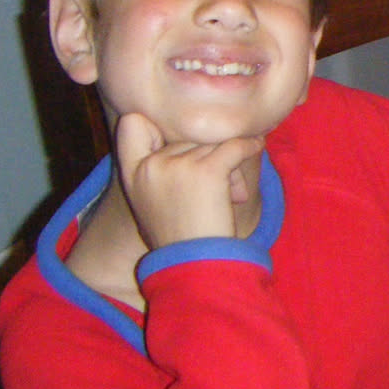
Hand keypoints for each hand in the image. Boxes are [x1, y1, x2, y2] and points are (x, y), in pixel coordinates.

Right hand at [113, 112, 262, 248]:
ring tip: (229, 195)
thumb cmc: (181, 236)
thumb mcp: (155, 200)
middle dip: (206, 158)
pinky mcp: (207, 171)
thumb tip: (203, 135)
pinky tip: (257, 146)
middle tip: (216, 189)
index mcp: (132, 173)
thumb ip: (164, 168)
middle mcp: (150, 166)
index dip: (152, 123)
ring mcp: (177, 166)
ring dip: (228, 165)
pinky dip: (250, 146)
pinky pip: (235, 146)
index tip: (175, 138)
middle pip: (188, 137)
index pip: (132, 124)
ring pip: (213, 143)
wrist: (195, 265)